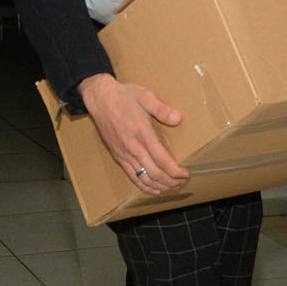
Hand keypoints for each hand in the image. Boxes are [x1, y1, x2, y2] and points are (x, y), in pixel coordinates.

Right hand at [78, 73, 189, 193]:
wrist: (100, 99)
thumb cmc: (124, 96)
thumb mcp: (145, 96)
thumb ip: (162, 109)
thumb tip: (178, 119)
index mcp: (143, 134)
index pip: (163, 161)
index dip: (176, 171)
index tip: (186, 173)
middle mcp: (133, 148)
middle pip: (156, 174)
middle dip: (171, 181)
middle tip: (183, 181)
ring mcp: (124, 154)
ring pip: (144, 178)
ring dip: (160, 186)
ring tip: (172, 187)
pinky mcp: (118, 156)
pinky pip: (132, 176)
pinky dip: (144, 186)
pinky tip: (154, 189)